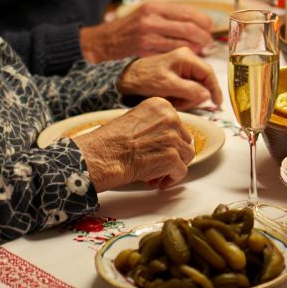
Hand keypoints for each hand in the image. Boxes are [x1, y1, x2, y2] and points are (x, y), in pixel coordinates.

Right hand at [71, 98, 194, 190]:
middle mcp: (170, 118)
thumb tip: (167, 140)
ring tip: (155, 175)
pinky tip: (157, 182)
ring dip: (172, 167)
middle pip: (185, 140)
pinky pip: (181, 172)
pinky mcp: (171, 157)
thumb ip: (154, 126)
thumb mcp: (135, 121)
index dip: (169, 141)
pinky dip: (171, 179)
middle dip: (173, 154)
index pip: (177, 125)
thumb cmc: (110, 142)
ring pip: (186, 156)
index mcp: (160, 105)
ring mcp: (172, 137)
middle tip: (157, 164)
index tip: (158, 150)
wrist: (100, 156)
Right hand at [82, 1, 214, 59]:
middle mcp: (151, 18)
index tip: (210, 26)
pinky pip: (171, 52)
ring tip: (202, 48)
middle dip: (204, 35)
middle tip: (209, 40)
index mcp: (153, 6)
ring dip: (197, 46)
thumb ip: (168, 16)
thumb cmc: (128, 29)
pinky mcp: (145, 49)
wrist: (102, 42)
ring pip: (183, 40)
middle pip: (189, 26)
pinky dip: (184, 53)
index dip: (203, 20)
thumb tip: (197, 23)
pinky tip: (188, 55)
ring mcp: (148, 34)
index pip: (187, 11)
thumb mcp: (146, 14)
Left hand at [117, 46, 221, 109]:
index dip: (215, 89)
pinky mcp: (179, 73)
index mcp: (187, 57)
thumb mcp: (168, 85)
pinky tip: (172, 98)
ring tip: (173, 101)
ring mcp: (183, 66)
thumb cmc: (146, 79)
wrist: (128, 79)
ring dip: (187, 97)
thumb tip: (207, 95)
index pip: (209, 73)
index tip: (217, 104)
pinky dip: (182, 96)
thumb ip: (190, 90)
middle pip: (203, 81)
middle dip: (194, 96)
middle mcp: (188, 58)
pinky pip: (188, 87)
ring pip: (196, 86)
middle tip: (180, 103)